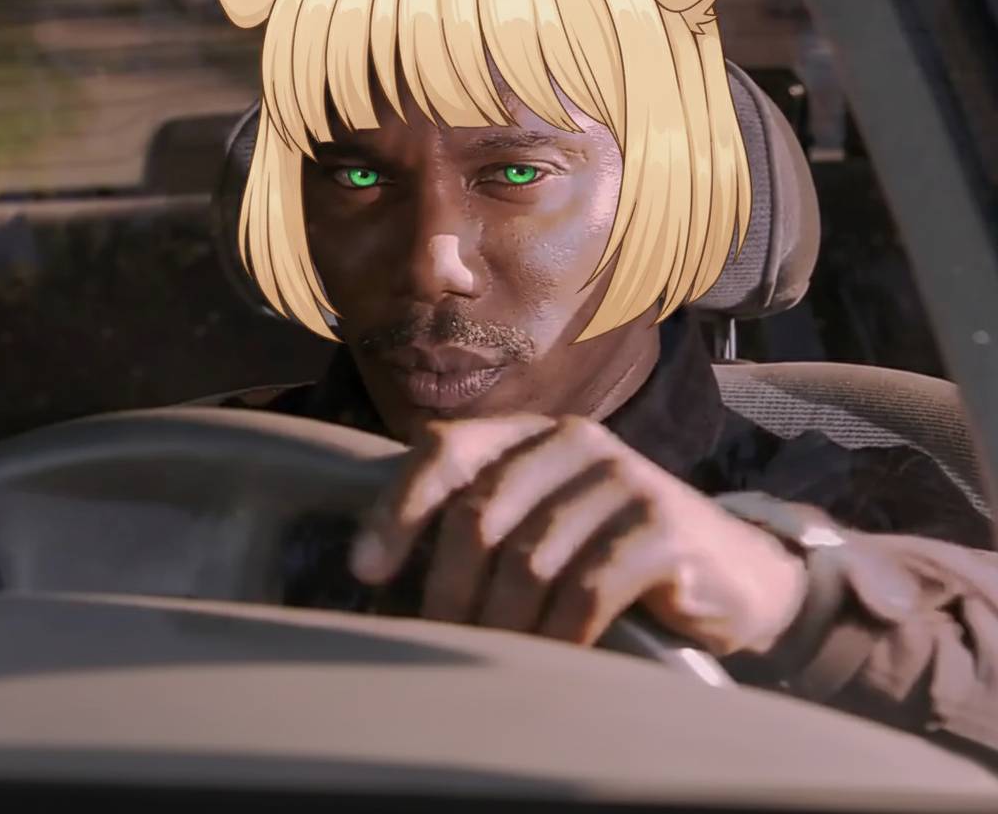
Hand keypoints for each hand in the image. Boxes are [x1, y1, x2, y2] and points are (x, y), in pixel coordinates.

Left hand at [348, 414, 807, 655]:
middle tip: (436, 643)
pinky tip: (548, 664)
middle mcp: (574, 441)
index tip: (367, 571)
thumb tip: (382, 569)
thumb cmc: (614, 550)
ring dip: (500, 623)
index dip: (398, 507)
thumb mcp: (544, 522)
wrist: (731, 573)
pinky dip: (556, 637)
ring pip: (529, 558)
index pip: (445, 448)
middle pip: (480, 513)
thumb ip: (483, 522)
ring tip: (489, 661)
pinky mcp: (661, 525)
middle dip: (448, 589)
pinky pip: (586, 591)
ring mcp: (623, 478)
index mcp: (532, 433)